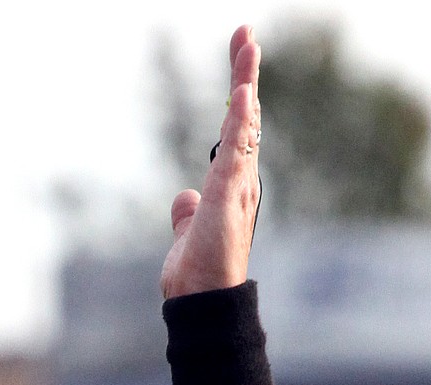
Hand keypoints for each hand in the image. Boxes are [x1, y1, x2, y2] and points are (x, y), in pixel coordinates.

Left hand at [161, 25, 261, 299]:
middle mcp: (241, 183)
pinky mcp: (228, 197)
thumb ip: (187, 214)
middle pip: (246, 118)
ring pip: (244, 125)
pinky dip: (241, 120)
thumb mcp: (188, 234)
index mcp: (231, 188)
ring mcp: (237, 188)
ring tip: (246, 43)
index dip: (238, 99)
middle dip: (244, 75)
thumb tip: (183, 199)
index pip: (236, 133)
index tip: (237, 66)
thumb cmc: (197, 276)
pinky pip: (237, 150)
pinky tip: (244, 91)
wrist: (200, 303)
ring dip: (245, 83)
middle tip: (245, 35)